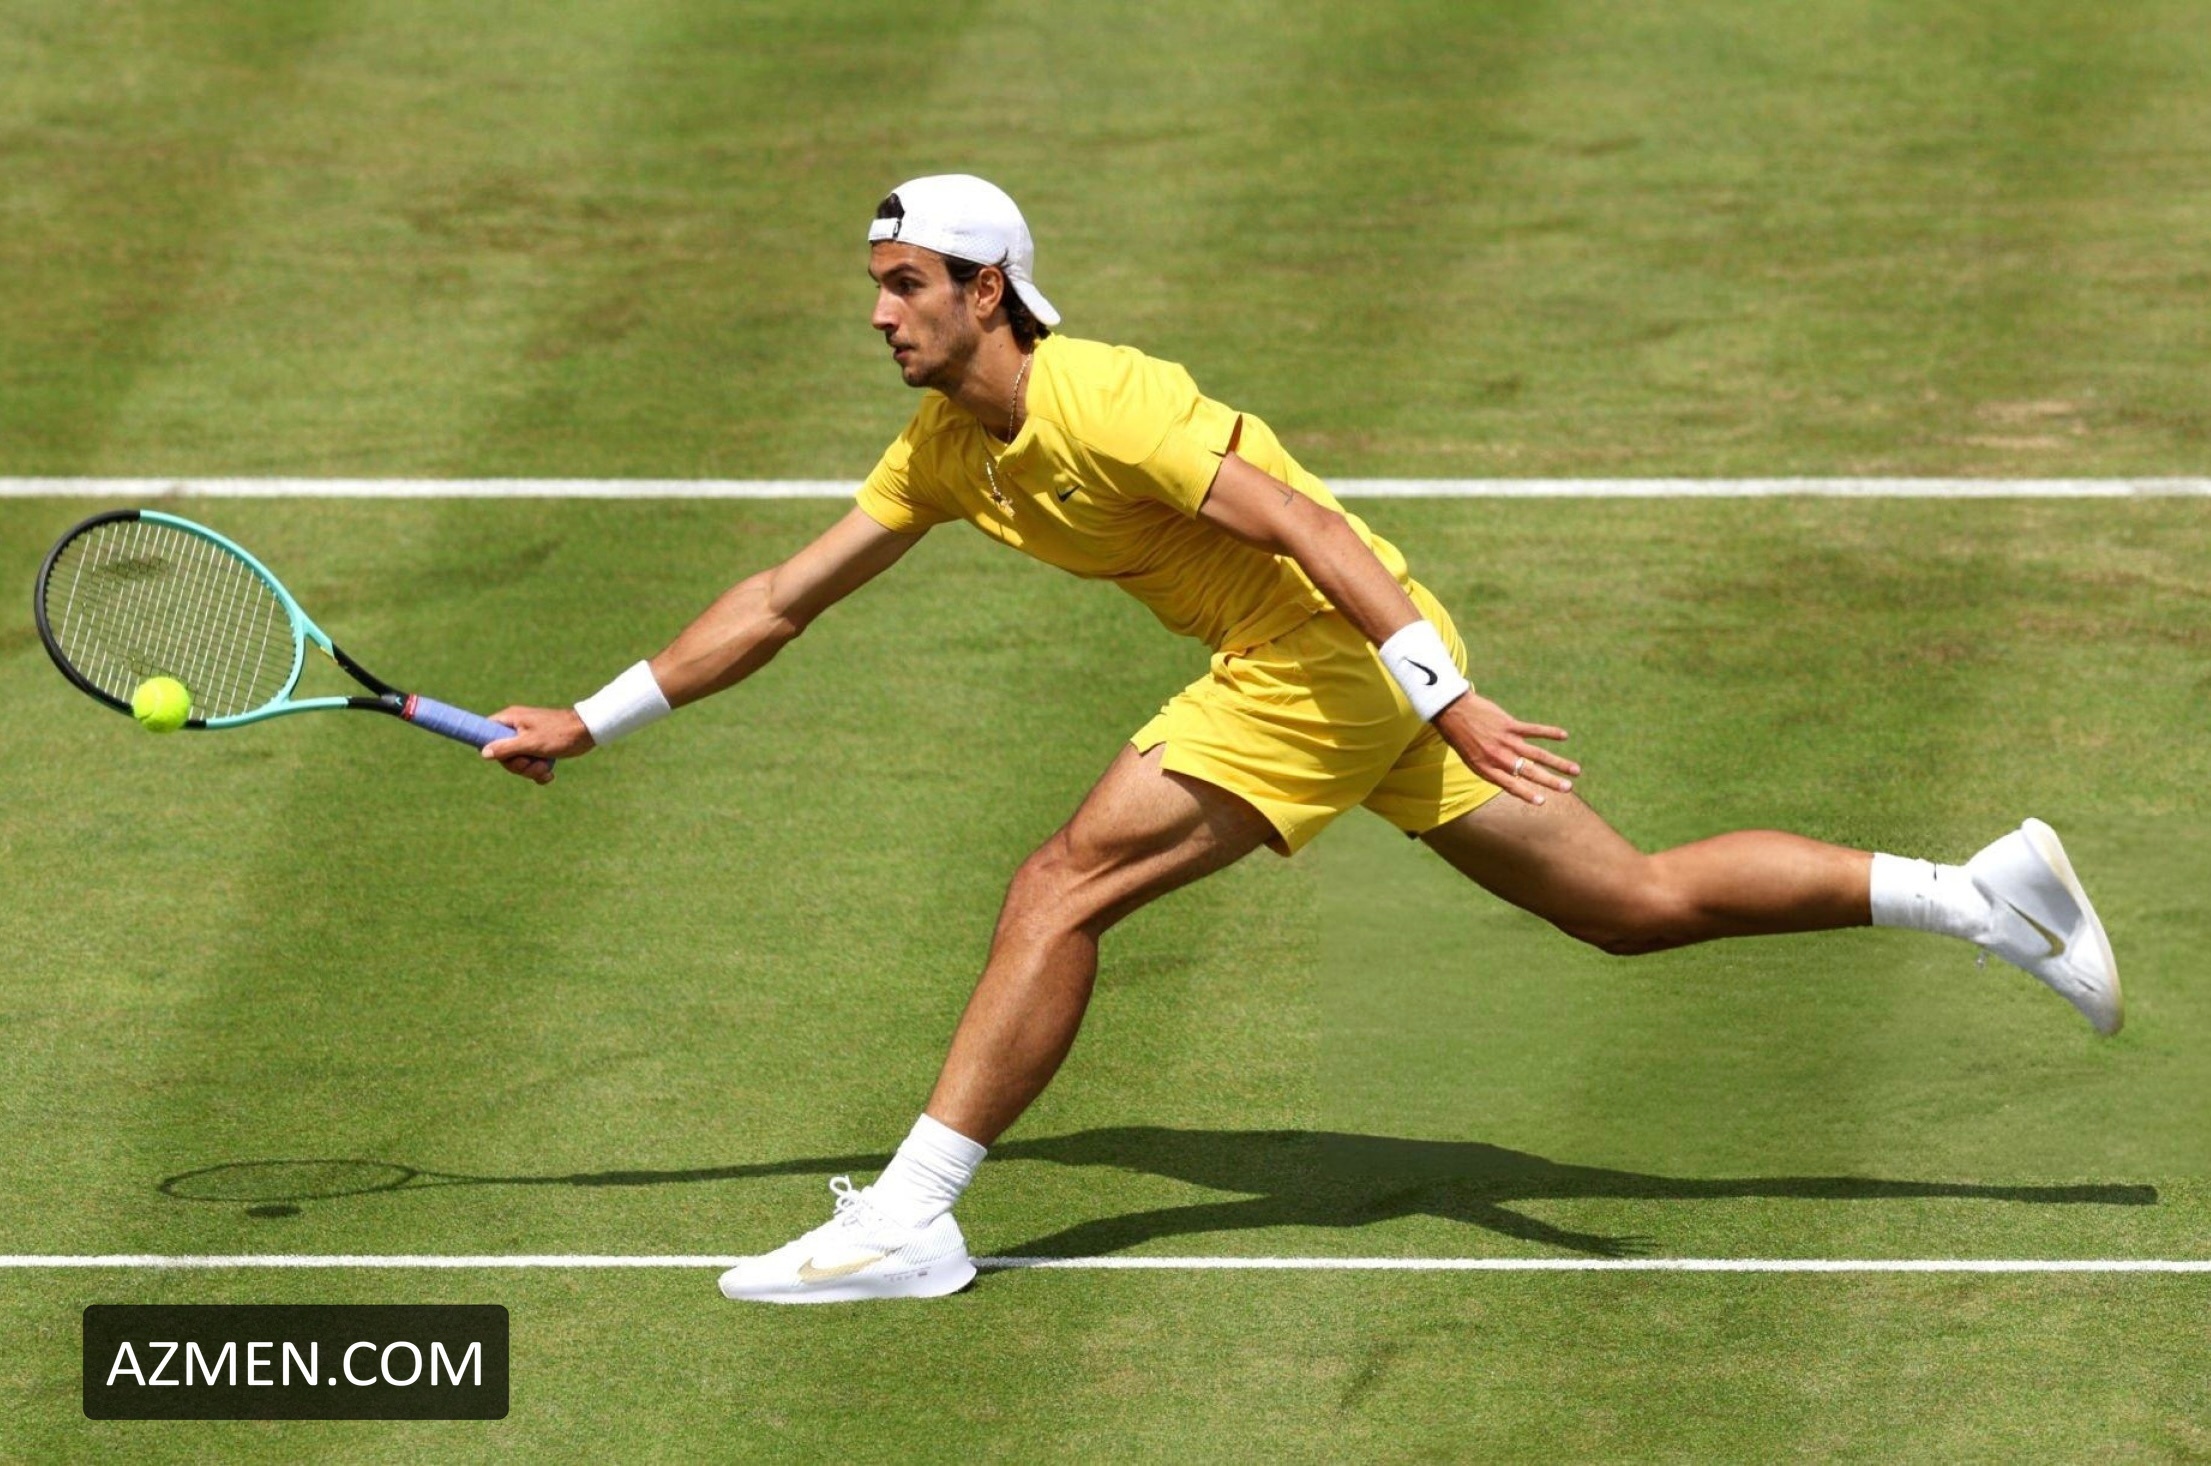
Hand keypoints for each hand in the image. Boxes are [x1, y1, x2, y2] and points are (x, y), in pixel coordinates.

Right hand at [480, 705, 595, 784]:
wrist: (587, 732)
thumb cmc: (559, 733)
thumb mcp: (530, 743)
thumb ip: (506, 748)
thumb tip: (483, 753)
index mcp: (511, 720)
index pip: (485, 731)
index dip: (489, 747)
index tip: (502, 756)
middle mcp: (517, 728)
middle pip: (503, 754)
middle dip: (517, 765)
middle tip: (530, 764)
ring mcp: (528, 739)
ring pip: (518, 762)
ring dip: (531, 770)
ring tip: (545, 768)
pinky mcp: (540, 748)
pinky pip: (531, 764)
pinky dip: (539, 772)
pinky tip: (550, 774)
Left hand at [1433, 691, 1578, 804]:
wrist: (1451, 711)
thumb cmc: (1461, 737)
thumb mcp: (1471, 759)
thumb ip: (1491, 769)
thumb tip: (1512, 777)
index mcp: (1487, 769)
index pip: (1511, 785)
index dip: (1527, 794)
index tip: (1543, 802)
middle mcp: (1499, 757)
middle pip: (1530, 772)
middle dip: (1551, 781)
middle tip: (1568, 788)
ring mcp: (1506, 741)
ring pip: (1538, 754)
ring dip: (1558, 762)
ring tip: (1575, 770)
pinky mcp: (1510, 725)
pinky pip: (1534, 730)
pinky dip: (1550, 733)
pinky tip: (1564, 736)